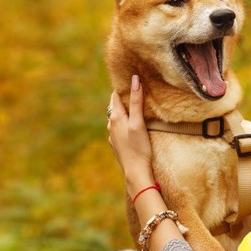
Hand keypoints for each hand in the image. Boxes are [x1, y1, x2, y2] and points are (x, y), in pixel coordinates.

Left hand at [107, 75, 154, 192]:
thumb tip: (135, 80)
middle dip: (124, 98)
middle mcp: (111, 125)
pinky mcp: (116, 144)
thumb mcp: (139, 123)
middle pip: (115, 106)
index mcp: (116, 117)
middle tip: (135, 90)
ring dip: (124, 111)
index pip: (116, 95)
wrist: (135, 172)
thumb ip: (136, 101)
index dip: (123, 87)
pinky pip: (118, 129)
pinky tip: (132, 126)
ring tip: (135, 107)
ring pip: (117, 118)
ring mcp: (112, 135)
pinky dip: (124, 123)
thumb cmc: (139, 147)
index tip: (130, 79)